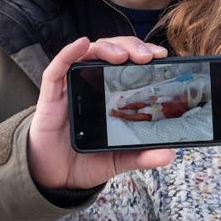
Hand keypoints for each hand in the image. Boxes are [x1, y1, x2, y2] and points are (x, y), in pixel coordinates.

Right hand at [27, 36, 174, 188]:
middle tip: (148, 56)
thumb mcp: (118, 159)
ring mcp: (72, 86)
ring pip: (90, 53)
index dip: (145, 54)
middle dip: (132, 47)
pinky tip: (82, 44)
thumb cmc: (85, 160)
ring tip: (123, 55)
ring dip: (108, 48)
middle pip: (113, 52)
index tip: (162, 56)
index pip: (130, 63)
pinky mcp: (51, 93)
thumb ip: (142, 155)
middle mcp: (93, 83)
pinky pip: (58, 67)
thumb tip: (169, 154)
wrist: (55, 177)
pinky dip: (70, 52)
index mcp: (112, 94)